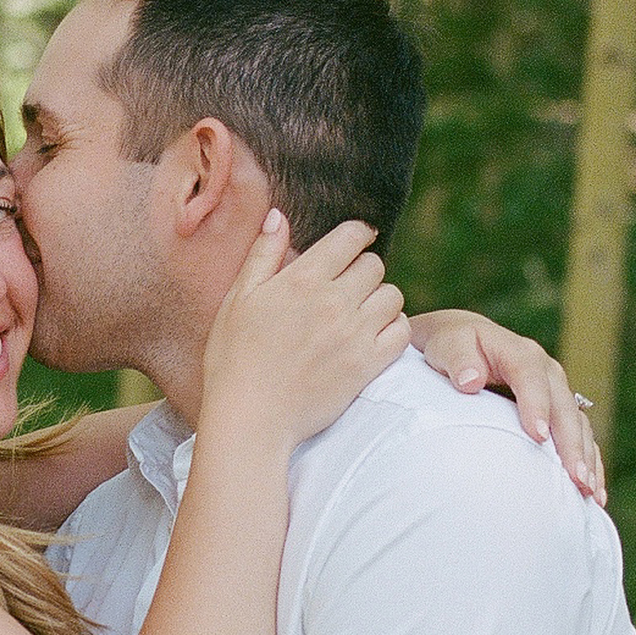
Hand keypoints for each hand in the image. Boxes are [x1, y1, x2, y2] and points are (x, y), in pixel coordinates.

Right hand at [201, 213, 413, 450]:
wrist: (250, 418)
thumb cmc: (234, 359)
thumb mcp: (238, 300)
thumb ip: (262, 255)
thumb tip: (279, 216)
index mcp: (302, 280)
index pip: (351, 236)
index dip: (356, 235)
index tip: (353, 245)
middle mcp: (333, 301)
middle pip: (374, 265)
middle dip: (362, 271)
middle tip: (346, 288)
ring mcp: (354, 334)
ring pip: (392, 296)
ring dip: (379, 300)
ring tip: (359, 314)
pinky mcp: (366, 365)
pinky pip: (401, 331)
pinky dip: (393, 329)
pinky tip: (372, 336)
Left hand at [410, 308, 606, 503]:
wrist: (462, 346)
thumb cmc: (451, 348)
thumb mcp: (447, 345)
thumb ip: (458, 359)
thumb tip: (470, 381)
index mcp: (518, 353)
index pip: (530, 376)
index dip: (537, 404)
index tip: (537, 436)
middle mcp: (545, 372)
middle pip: (564, 406)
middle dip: (571, 442)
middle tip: (575, 477)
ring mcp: (555, 393)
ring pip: (578, 424)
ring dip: (584, 457)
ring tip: (587, 491)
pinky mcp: (557, 412)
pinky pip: (580, 437)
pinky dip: (589, 463)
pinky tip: (594, 495)